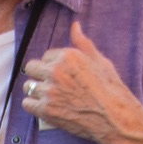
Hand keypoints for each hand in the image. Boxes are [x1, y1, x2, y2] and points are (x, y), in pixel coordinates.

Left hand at [23, 24, 142, 143]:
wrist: (115, 118)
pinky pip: (27, 104)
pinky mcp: (46, 110)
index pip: (47, 56)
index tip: (63, 76)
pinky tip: (45, 108)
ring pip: (28, 86)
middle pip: (32, 68)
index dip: (54, 66)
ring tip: (50, 98)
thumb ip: (83, 43)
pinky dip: (34, 106)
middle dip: (39, 75)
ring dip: (36, 91)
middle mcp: (56, 71)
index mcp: (68, 56)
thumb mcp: (100, 62)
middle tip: (52, 85)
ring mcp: (49, 91)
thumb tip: (75, 25)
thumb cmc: (111, 90)